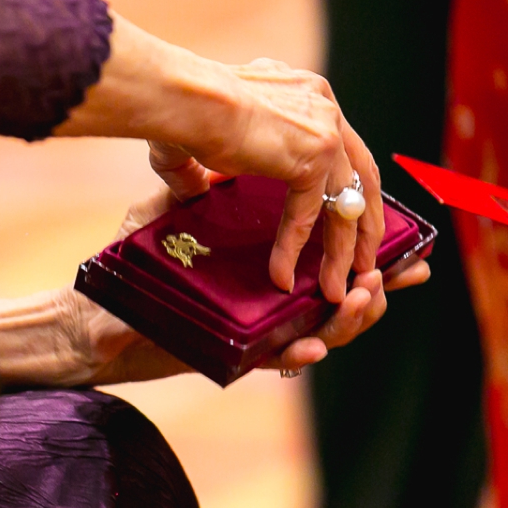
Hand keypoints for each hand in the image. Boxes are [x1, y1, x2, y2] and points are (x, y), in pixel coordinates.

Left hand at [0, 188, 425, 387]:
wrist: (94, 317)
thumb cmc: (139, 262)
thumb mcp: (181, 214)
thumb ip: (213, 186)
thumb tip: (238, 146)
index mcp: (272, 275)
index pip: (333, 263)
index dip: (373, 259)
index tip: (413, 253)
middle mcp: (273, 309)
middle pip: (344, 303)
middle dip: (377, 289)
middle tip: (404, 274)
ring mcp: (257, 335)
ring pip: (324, 335)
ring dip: (348, 321)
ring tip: (358, 298)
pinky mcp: (233, 361)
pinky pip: (276, 361)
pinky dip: (297, 357)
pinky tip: (311, 350)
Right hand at [57, 19, 380, 302]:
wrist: (184, 97)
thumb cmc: (180, 109)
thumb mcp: (202, 139)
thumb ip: (205, 165)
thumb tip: (196, 192)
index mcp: (305, 93)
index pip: (339, 146)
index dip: (343, 185)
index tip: (342, 216)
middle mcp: (323, 105)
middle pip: (361, 172)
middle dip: (364, 221)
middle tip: (361, 259)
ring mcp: (325, 128)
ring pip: (348, 200)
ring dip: (345, 248)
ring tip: (336, 285)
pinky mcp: (312, 154)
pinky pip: (312, 213)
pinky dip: (297, 248)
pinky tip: (282, 276)